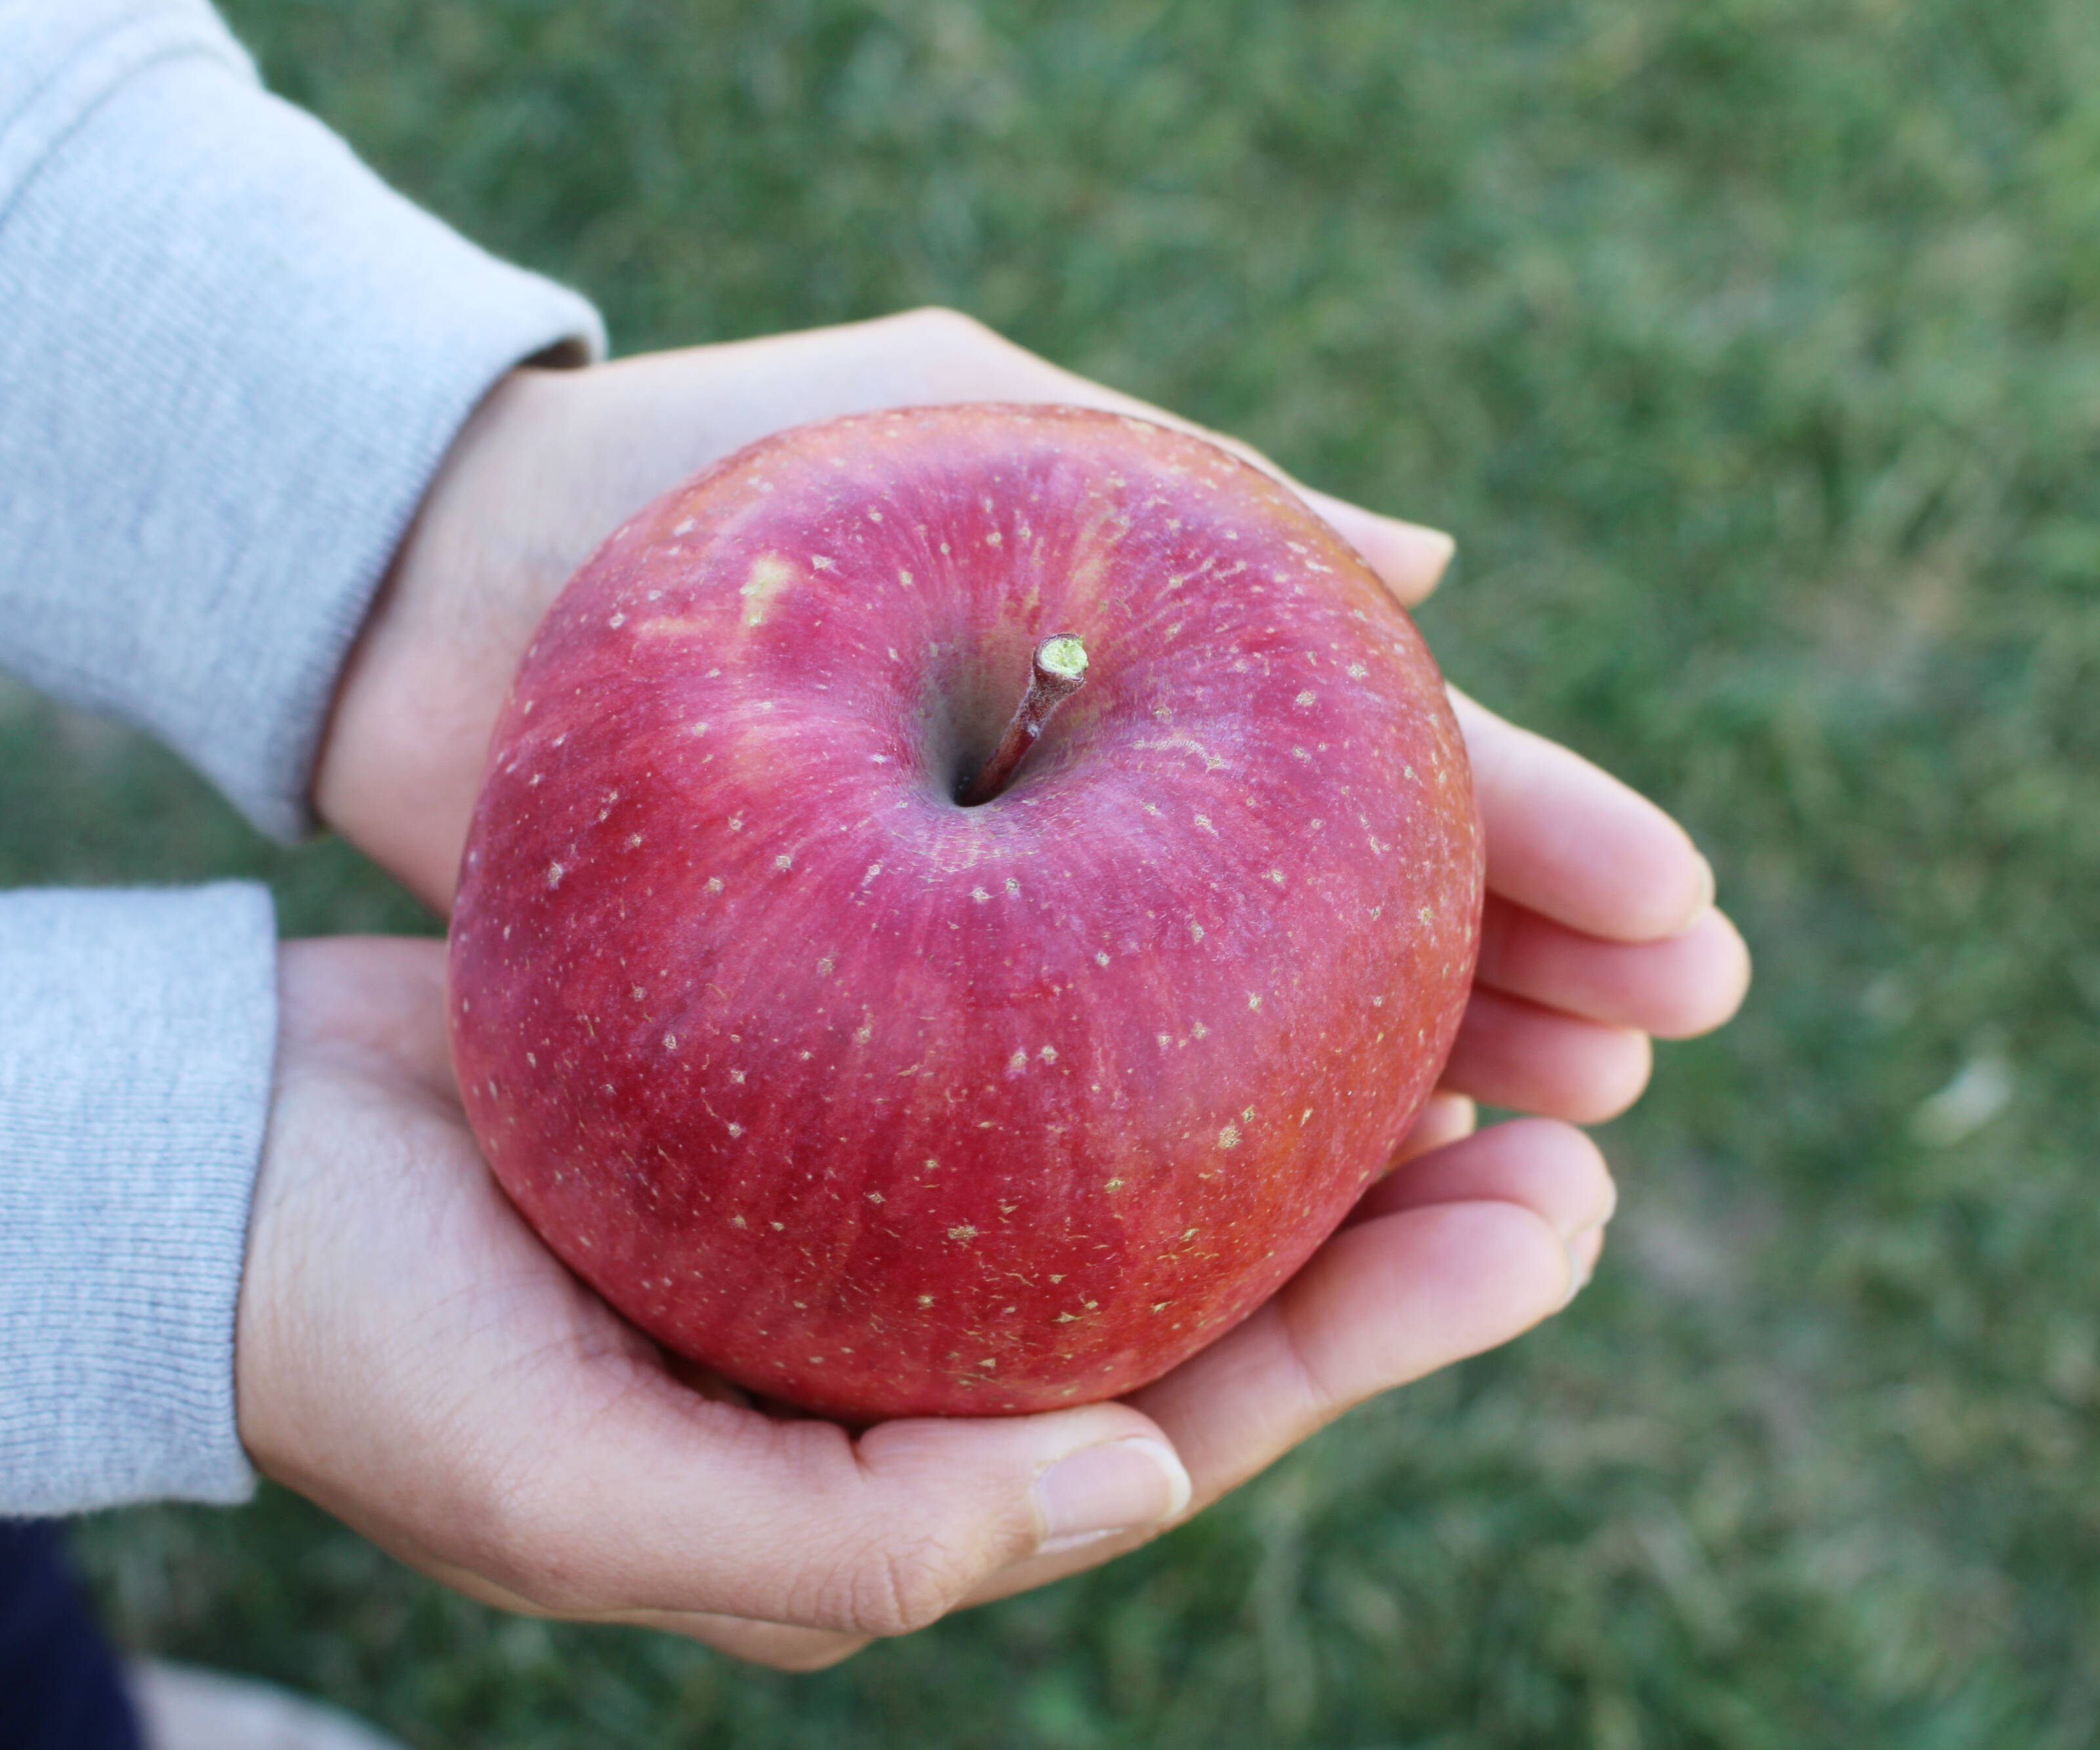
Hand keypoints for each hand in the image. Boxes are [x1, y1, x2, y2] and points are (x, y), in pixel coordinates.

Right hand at [238, 940, 1622, 1669]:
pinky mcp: (819, 1075)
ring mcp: (871, 1211)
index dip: (1388, 1335)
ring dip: (1303, 1079)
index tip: (1555, 1218)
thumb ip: (853, 1536)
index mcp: (897, 1468)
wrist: (195, 1168)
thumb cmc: (365, 1346)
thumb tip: (1136, 1472)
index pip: (1195, 1414)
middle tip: (1587, 1103)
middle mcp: (911, 1348)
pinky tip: (1230, 887)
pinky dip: (1134, 971)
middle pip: (1210, 1281)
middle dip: (1406, 1214)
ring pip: (1138, 1151)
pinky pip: (1018, 1028)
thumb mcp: (583, 1489)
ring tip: (1479, 994)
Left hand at [317, 307, 1748, 1135]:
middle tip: (1652, 1060)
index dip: (1545, 843)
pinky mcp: (875, 1027)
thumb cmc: (681, 476)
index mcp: (1130, 663)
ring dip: (1400, 1091)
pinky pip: (1063, 1116)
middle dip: (1516, 983)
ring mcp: (988, 934)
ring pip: (1237, 1032)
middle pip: (1343, 915)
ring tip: (1546, 1160)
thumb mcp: (947, 420)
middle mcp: (1082, 812)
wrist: (416, 589)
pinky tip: (1315, 1216)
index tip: (1683, 925)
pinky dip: (1201, 1160)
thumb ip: (1180, 478)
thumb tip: (1444, 553)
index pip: (1380, 765)